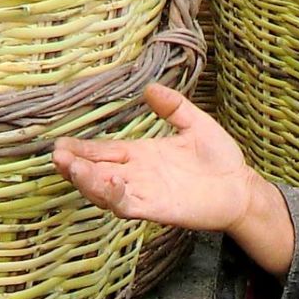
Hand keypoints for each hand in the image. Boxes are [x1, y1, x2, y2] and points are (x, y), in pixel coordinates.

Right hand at [51, 85, 296, 273]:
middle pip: (97, 172)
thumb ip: (174, 107)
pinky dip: (115, 196)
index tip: (60, 144)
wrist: (241, 187)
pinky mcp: (159, 209)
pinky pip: (130, 205)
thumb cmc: (220, 159)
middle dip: (76, 166)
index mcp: (141, 155)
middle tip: (57, 156)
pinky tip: (106, 183)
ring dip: (88, 182)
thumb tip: (150, 89)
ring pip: (107, 191)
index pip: (104, 152)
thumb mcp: (196, 124)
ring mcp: (146, 193)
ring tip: (72, 169)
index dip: (82, 150)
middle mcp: (138, 175)